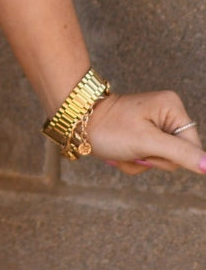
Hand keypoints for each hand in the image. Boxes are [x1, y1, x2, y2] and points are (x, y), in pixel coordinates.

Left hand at [85, 90, 203, 175]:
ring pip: (160, 161)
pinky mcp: (144, 134)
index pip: (192, 149)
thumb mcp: (147, 143)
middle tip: (133, 148)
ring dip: (140, 162)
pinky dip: (133, 161)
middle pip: (177, 157)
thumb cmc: (110, 128)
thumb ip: (181, 154)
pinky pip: (147, 159)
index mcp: (173, 107)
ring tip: (124, 149)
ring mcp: (155, 124)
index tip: (148, 147)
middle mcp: (167, 113)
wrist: (78, 122)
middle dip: (152, 160)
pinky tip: (120, 152)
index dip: (170, 157)